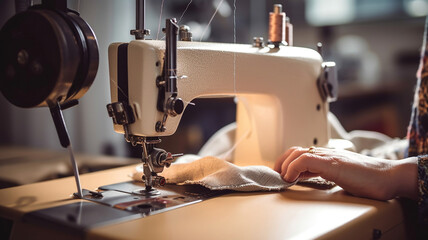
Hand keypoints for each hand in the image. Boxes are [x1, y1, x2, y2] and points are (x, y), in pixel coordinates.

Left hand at [274, 147, 417, 200]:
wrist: (387, 176)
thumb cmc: (367, 178)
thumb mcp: (339, 175)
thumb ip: (324, 173)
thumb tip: (308, 178)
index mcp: (326, 156)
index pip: (300, 152)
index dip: (287, 162)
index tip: (281, 174)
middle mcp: (325, 153)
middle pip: (295, 150)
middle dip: (281, 162)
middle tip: (277, 175)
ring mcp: (328, 156)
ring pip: (298, 153)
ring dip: (285, 165)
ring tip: (283, 177)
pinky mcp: (332, 163)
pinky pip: (306, 160)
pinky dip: (294, 167)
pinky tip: (292, 177)